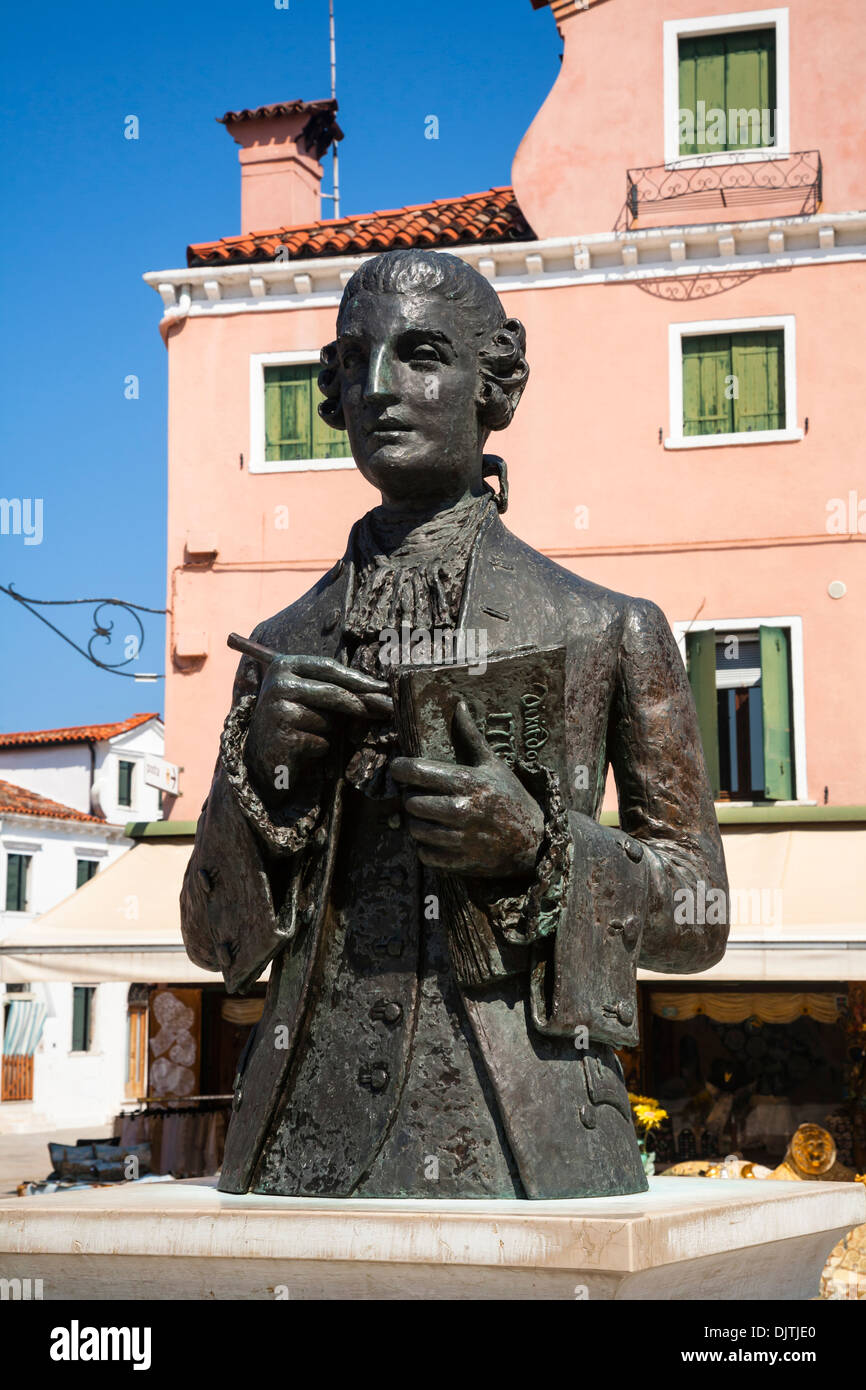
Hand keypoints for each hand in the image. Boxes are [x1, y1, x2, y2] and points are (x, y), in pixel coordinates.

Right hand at [245, 654, 391, 805]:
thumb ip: (336, 690)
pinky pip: (321, 741)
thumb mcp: (311, 699)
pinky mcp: (282, 734)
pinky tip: (303, 749)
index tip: (384, 687)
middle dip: (363, 704)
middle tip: (388, 710)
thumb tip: (381, 691)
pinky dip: (320, 748)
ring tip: (311, 735)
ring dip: (330, 732)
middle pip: (334, 692)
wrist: (262, 759)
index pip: (329, 667)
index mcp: (283, 665)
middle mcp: (278, 682)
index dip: (359, 678)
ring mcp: (277, 708)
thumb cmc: (294, 724)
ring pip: (328, 720)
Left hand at [390, 699, 543, 878]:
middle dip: (411, 798)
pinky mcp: (459, 861)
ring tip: (428, 816)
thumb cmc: (510, 796)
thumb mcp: (492, 764)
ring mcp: (460, 838)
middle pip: (410, 802)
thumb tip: (459, 705)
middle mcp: (461, 809)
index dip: (400, 768)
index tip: (399, 769)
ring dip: (417, 822)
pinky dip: (426, 847)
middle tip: (420, 795)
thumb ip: (471, 736)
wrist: (535, 840)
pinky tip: (437, 836)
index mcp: (466, 781)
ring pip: (414, 829)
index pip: (415, 771)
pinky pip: (424, 854)